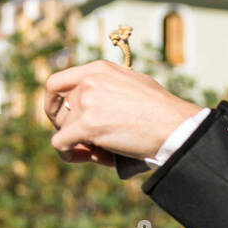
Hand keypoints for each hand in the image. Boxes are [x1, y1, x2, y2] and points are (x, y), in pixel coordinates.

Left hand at [45, 60, 201, 164]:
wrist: (174, 125)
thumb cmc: (161, 111)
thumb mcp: (133, 84)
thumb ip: (110, 87)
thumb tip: (95, 105)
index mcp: (98, 69)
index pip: (56, 82)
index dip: (52, 103)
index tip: (59, 118)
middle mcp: (89, 81)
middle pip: (61, 111)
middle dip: (73, 130)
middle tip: (93, 144)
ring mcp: (87, 102)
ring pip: (64, 130)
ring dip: (80, 144)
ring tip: (105, 152)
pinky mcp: (88, 125)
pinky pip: (61, 144)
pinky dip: (68, 154)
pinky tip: (84, 158)